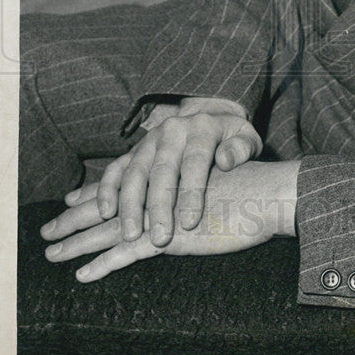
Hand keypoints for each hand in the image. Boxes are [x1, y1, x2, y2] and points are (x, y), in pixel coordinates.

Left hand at [40, 160, 298, 282]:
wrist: (266, 193)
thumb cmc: (249, 186)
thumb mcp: (216, 175)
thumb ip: (193, 177)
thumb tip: (188, 177)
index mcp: (167, 169)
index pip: (123, 179)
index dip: (96, 192)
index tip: (73, 200)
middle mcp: (157, 187)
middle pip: (107, 204)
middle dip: (75, 218)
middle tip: (48, 232)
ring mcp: (160, 213)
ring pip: (108, 228)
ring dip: (77, 242)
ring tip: (52, 254)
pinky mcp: (167, 237)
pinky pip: (126, 253)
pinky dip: (102, 264)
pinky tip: (83, 274)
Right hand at [86, 100, 261, 248]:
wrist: (210, 116)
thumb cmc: (231, 139)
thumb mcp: (247, 139)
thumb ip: (241, 149)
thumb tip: (225, 160)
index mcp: (202, 128)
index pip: (195, 161)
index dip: (192, 193)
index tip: (189, 223)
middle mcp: (172, 131)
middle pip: (162, 169)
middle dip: (158, 206)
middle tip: (160, 237)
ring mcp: (150, 141)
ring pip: (134, 171)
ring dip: (130, 204)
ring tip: (131, 234)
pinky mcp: (134, 151)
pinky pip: (115, 168)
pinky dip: (107, 189)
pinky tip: (106, 212)